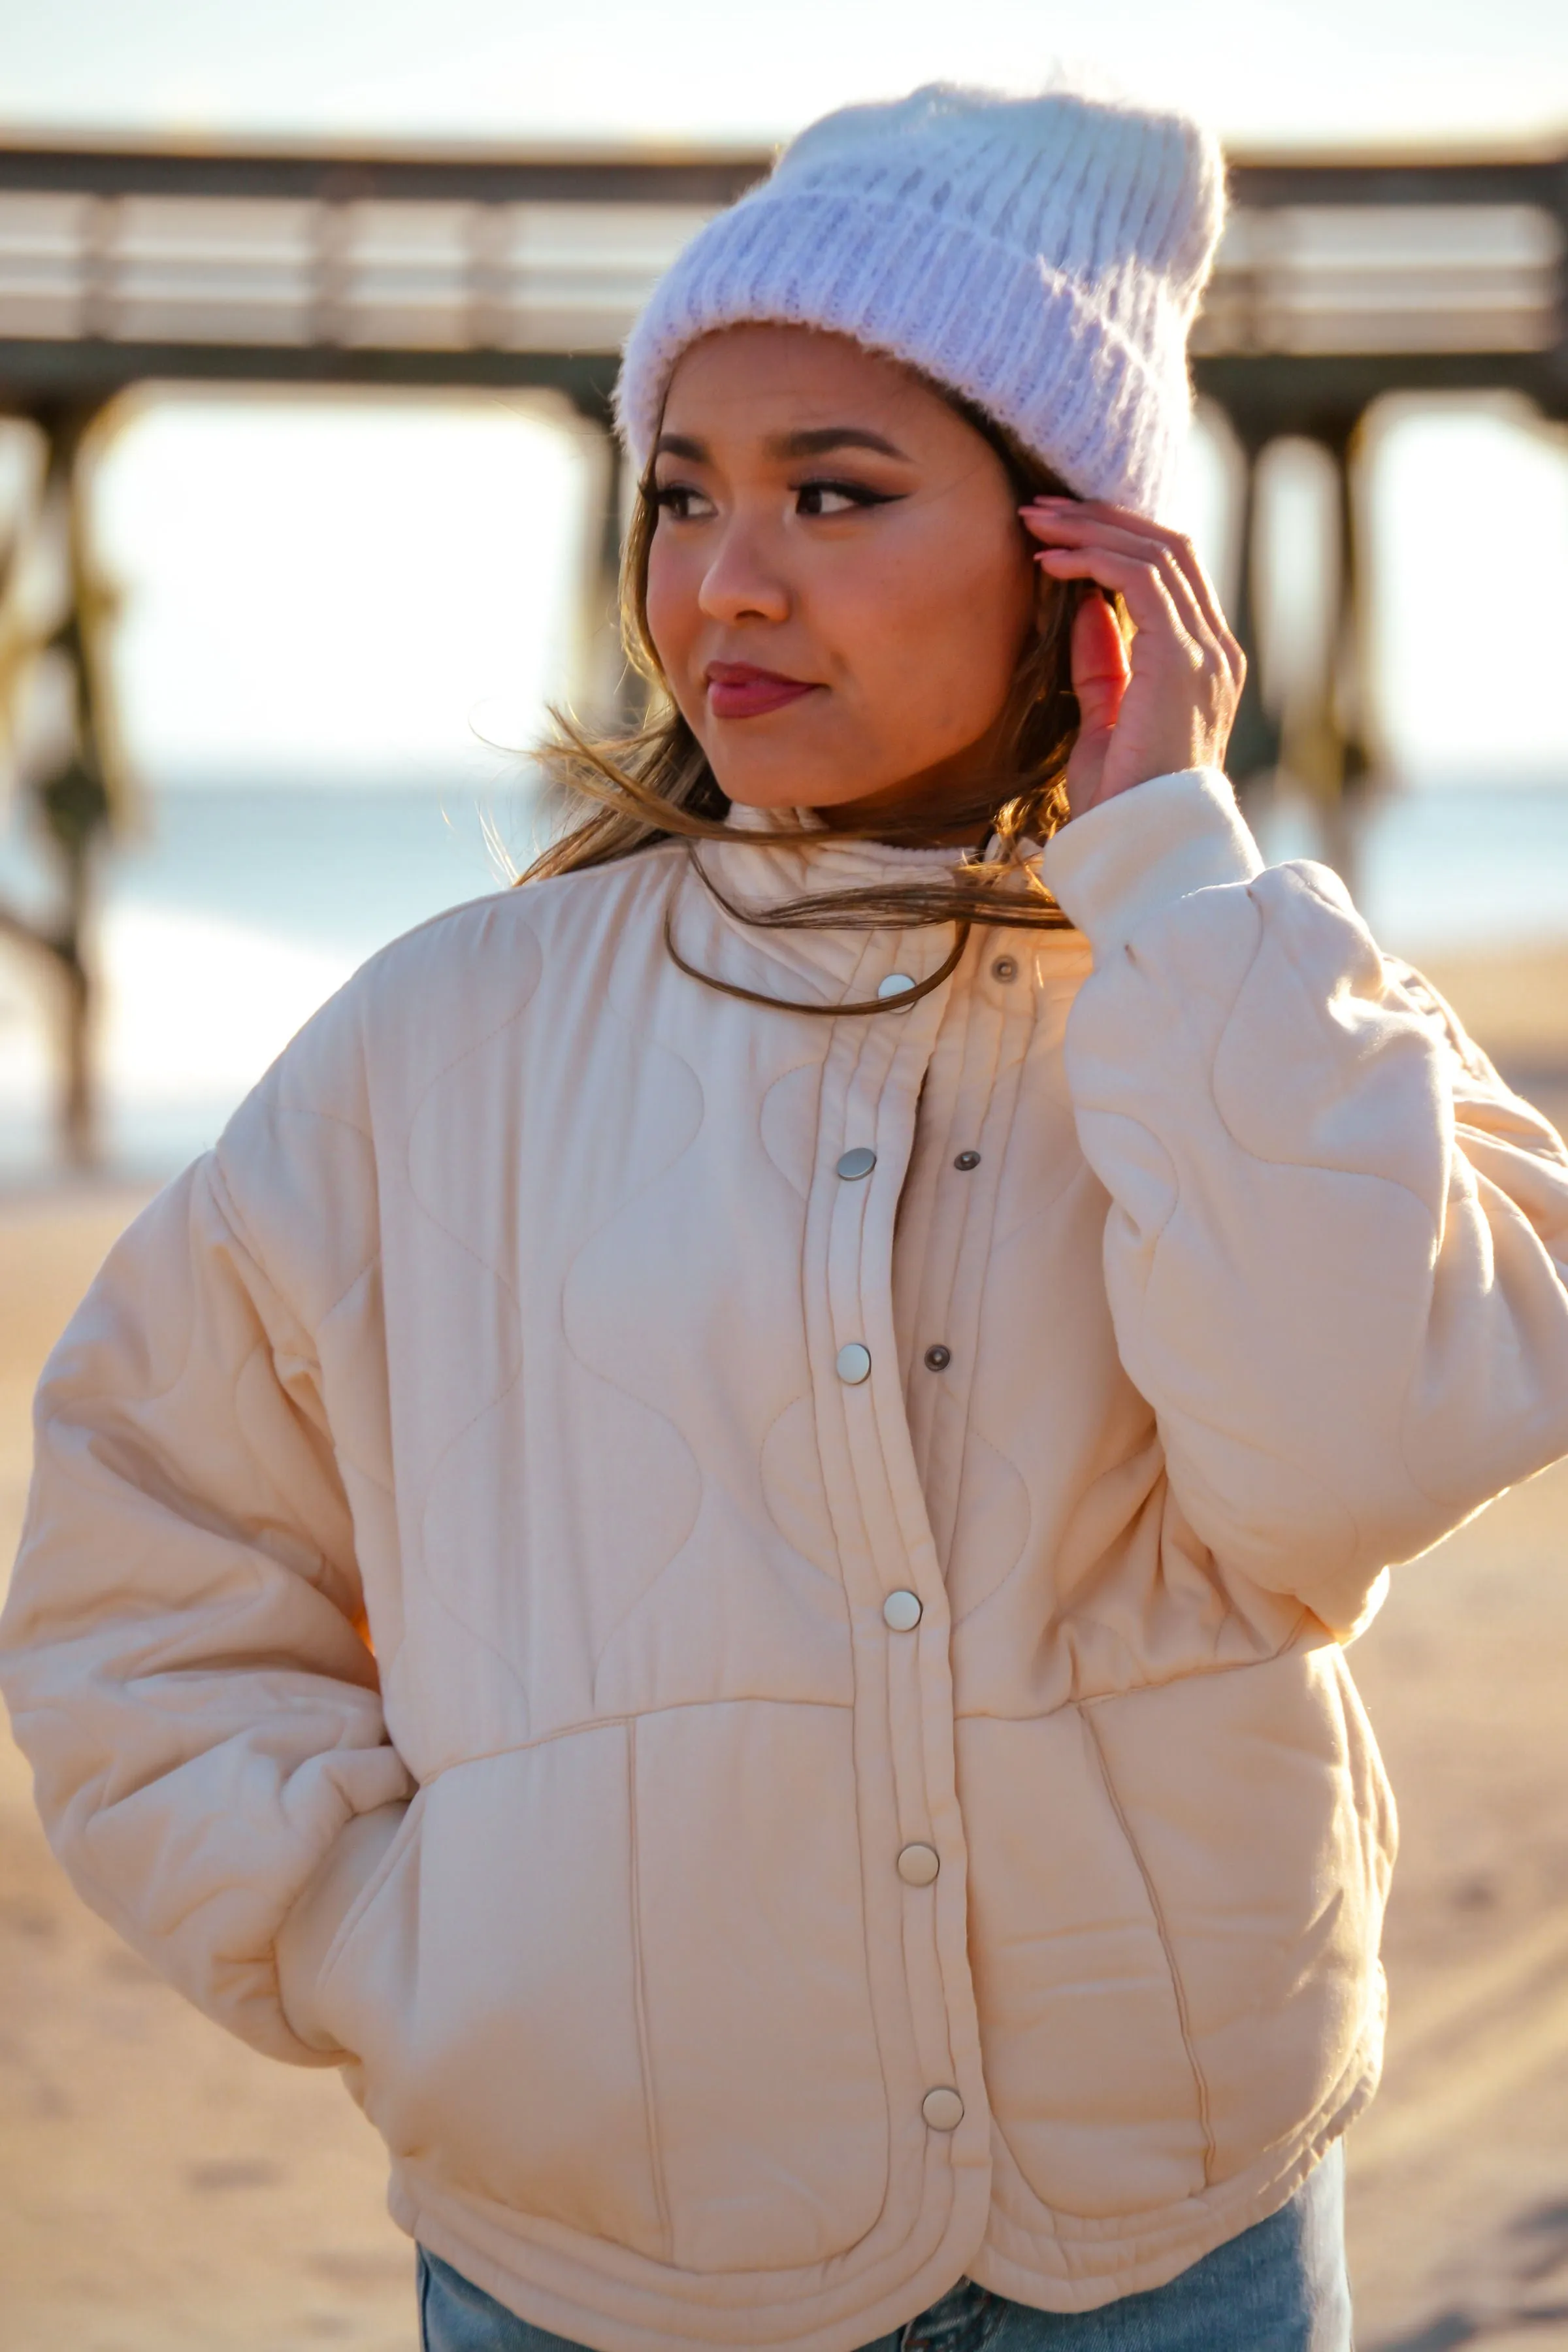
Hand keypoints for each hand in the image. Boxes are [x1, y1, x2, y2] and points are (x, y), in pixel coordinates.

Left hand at [1021, 498, 1244, 818]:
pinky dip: (1093, 559)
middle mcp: (1216, 650)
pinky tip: (1051, 561)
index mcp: (1204, 662)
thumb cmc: (1122, 806)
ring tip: (1035, 521)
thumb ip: (1102, 664)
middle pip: (1168, 546)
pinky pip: (1139, 580)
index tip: (1058, 529)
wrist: (1144, 849)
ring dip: (1089, 528)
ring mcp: (1206, 653)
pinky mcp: (1182, 661)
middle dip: (1099, 517)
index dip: (1116, 536)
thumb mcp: (1105, 723)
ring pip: (1155, 551)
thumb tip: (1083, 606)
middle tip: (1039, 506)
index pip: (1172, 570)